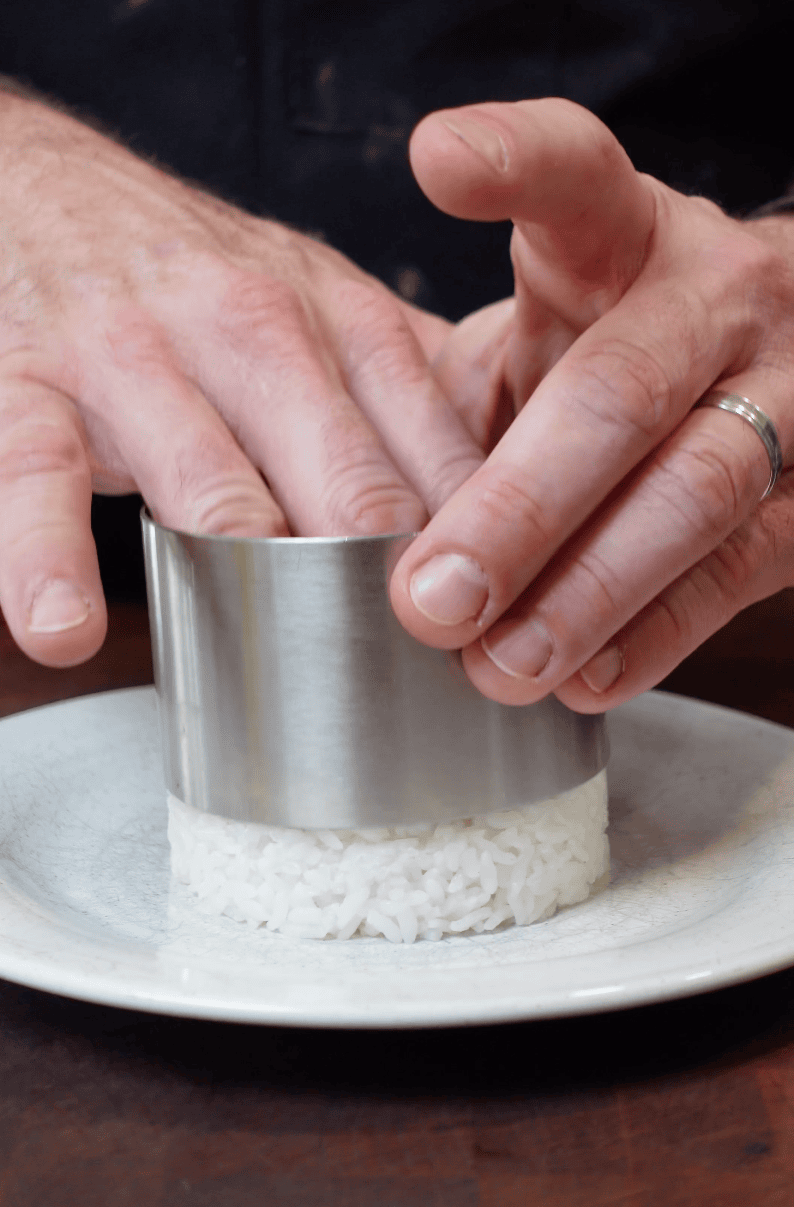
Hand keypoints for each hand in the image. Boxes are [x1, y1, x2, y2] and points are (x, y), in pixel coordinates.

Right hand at [0, 90, 485, 666]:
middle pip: (347, 480)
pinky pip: (40, 475)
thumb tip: (512, 498)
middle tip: (416, 661)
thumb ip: (414, 394)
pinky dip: (47, 555)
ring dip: (247, 567)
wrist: (52, 192)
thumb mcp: (328, 310)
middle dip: (388, 576)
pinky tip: (64, 625)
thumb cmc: (207, 283)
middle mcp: (256, 332)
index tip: (497, 641)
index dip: (482, 560)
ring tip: (271, 655)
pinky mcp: (31, 382)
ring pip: (211, 480)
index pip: (441, 459)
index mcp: (349, 327)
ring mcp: (140, 354)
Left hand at [390, 97, 793, 710]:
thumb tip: (350, 506)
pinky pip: (737, 574)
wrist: (766, 367)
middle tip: (433, 597)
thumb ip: (461, 394)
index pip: (577, 178)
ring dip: (588, 592)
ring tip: (501, 662)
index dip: (515, 162)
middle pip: (619, 394)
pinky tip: (584, 677)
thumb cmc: (610, 353)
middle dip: (519, 509)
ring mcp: (784, 392)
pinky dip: (655, 634)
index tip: (441, 163)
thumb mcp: (542, 333)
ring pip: (694, 492)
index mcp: (626, 238)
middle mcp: (716, 299)